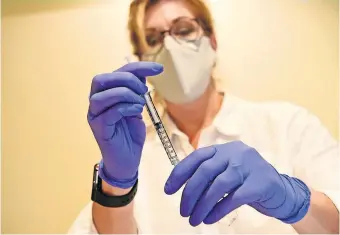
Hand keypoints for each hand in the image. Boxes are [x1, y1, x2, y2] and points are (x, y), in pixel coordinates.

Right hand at [88, 62, 162, 187]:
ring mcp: (95, 116)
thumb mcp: (136, 108)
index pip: (118, 72)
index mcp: (106, 94)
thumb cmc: (130, 135)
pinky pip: (109, 112)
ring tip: (140, 104)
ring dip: (125, 95)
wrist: (127, 161)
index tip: (159, 69)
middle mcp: (96, 103)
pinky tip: (137, 112)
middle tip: (144, 91)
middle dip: (127, 79)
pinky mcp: (99, 129)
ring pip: (101, 95)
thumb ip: (136, 92)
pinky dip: (126, 108)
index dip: (138, 67)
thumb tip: (142, 75)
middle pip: (102, 79)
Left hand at [164, 141, 310, 225]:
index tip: (168, 190)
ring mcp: (249, 166)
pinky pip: (234, 198)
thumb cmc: (247, 181)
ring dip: (202, 205)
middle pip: (205, 171)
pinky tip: (210, 218)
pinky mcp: (260, 183)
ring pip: (219, 185)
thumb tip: (184, 189)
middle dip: (190, 193)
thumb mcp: (227, 171)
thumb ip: (209, 174)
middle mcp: (235, 153)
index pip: (196, 157)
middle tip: (183, 211)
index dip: (180, 173)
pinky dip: (218, 209)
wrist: (281, 191)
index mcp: (223, 149)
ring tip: (193, 219)